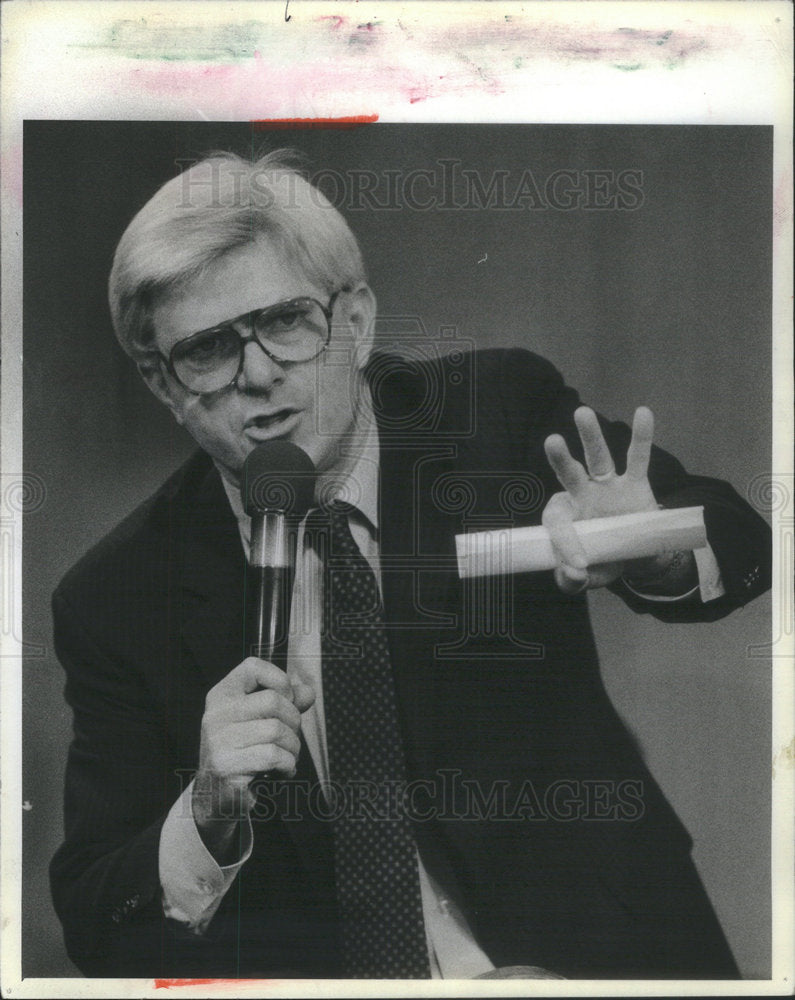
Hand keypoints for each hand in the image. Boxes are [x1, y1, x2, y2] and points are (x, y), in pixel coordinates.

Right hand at [192, 657, 314, 844]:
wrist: (216, 796)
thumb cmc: (243, 752)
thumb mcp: (261, 721)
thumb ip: (286, 703)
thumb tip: (308, 692)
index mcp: (221, 696)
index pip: (253, 667)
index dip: (280, 680)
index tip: (286, 701)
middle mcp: (215, 714)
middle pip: (273, 701)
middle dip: (294, 722)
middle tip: (290, 739)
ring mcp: (218, 741)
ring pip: (277, 730)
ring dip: (293, 748)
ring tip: (286, 758)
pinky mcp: (226, 767)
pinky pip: (273, 756)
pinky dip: (288, 766)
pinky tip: (281, 772)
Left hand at [542, 406, 658, 593]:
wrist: (635, 556)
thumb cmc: (601, 561)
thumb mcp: (585, 577)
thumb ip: (571, 580)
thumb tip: (573, 573)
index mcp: (565, 516)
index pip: (558, 523)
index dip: (565, 543)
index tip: (580, 566)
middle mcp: (583, 495)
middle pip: (569, 473)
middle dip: (560, 458)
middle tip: (551, 440)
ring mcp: (608, 486)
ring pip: (598, 458)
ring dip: (591, 436)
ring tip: (583, 413)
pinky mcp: (635, 484)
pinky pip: (638, 459)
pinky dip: (642, 436)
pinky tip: (643, 413)